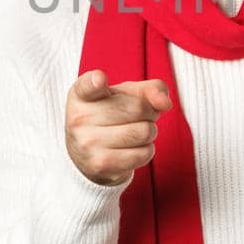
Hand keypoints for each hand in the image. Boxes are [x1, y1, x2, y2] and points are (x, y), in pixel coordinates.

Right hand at [65, 69, 172, 186]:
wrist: (87, 154)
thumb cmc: (110, 115)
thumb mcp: (126, 94)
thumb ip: (150, 89)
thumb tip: (165, 103)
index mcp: (81, 94)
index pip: (89, 85)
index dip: (96, 81)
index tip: (100, 79)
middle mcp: (79, 118)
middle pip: (138, 108)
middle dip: (149, 112)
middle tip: (138, 116)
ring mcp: (87, 143)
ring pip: (144, 132)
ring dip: (149, 131)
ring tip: (135, 131)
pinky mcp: (100, 165)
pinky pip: (144, 153)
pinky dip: (147, 149)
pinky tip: (132, 147)